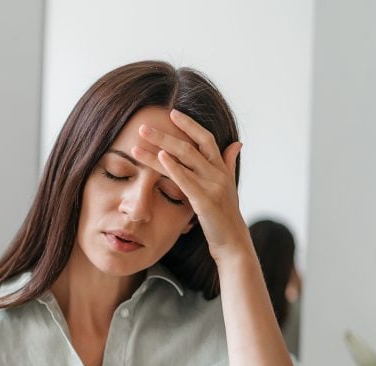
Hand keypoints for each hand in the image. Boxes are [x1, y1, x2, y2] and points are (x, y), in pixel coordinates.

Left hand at [131, 109, 248, 261]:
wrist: (232, 242)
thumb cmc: (225, 217)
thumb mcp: (228, 187)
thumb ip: (228, 164)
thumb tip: (237, 144)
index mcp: (221, 169)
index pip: (206, 139)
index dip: (189, 124)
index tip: (172, 113)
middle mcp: (218, 173)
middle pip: (190, 145)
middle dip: (165, 134)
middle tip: (143, 126)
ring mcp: (212, 186)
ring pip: (184, 159)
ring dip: (159, 148)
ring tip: (139, 141)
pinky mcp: (204, 201)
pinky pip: (186, 180)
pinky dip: (172, 167)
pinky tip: (159, 158)